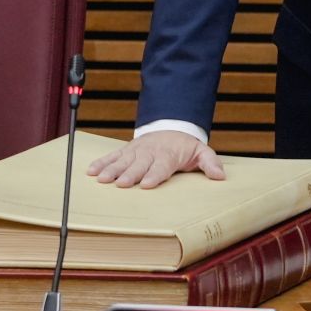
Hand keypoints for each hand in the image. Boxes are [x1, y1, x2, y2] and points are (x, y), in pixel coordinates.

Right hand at [87, 130, 224, 188]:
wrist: (171, 127)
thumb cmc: (185, 146)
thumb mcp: (201, 152)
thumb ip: (210, 163)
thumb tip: (220, 175)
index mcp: (168, 155)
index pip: (161, 166)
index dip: (154, 174)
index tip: (147, 184)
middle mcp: (150, 153)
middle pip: (139, 164)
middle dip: (130, 174)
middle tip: (121, 184)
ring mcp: (136, 151)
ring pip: (123, 160)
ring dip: (112, 169)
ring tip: (101, 179)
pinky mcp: (126, 150)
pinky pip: (112, 155)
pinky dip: (102, 162)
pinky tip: (91, 171)